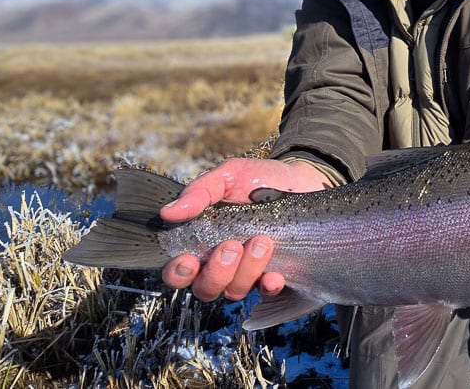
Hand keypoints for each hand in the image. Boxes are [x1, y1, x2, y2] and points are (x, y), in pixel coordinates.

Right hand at [159, 157, 330, 301]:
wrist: (301, 179)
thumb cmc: (259, 179)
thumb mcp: (228, 176)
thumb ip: (199, 192)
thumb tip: (168, 212)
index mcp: (202, 242)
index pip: (179, 271)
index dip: (178, 273)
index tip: (188, 260)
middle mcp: (221, 263)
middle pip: (205, 288)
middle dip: (216, 272)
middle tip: (231, 246)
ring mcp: (248, 272)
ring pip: (235, 291)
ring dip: (246, 271)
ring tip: (262, 242)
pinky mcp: (275, 275)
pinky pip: (267, 293)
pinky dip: (269, 286)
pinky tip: (275, 275)